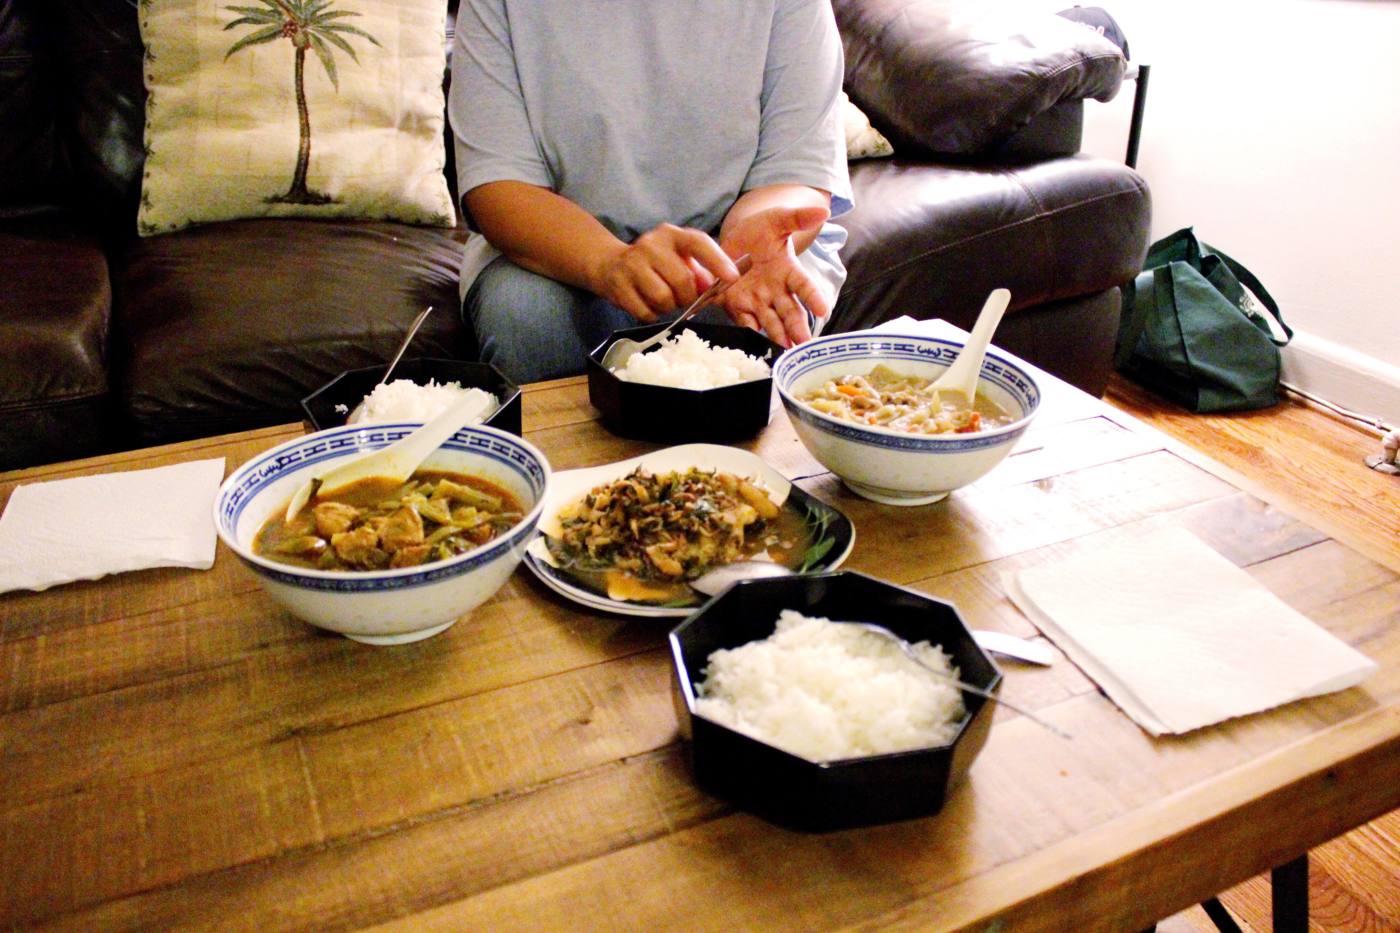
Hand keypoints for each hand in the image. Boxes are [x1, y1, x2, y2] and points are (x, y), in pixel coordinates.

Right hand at [590, 224, 739, 323]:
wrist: (609, 264)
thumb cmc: (653, 264)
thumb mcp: (677, 259)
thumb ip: (699, 272)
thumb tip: (713, 289)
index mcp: (671, 235)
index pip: (698, 243)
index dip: (717, 261)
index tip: (733, 277)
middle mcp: (651, 245)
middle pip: (682, 280)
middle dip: (688, 297)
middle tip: (684, 299)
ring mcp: (632, 264)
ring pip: (663, 298)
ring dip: (669, 307)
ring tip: (664, 301)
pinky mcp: (618, 285)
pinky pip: (646, 312)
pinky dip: (652, 314)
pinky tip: (648, 304)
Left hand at [716, 205, 830, 346]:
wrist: (734, 239)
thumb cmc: (761, 230)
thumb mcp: (778, 220)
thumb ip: (797, 218)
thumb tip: (823, 210)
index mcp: (789, 271)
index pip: (805, 286)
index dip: (814, 297)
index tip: (824, 309)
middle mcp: (776, 291)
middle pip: (790, 311)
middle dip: (797, 327)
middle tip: (804, 342)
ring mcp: (758, 300)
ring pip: (770, 321)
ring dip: (777, 336)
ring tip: (785, 349)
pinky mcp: (738, 305)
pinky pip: (744, 320)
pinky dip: (748, 331)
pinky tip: (754, 342)